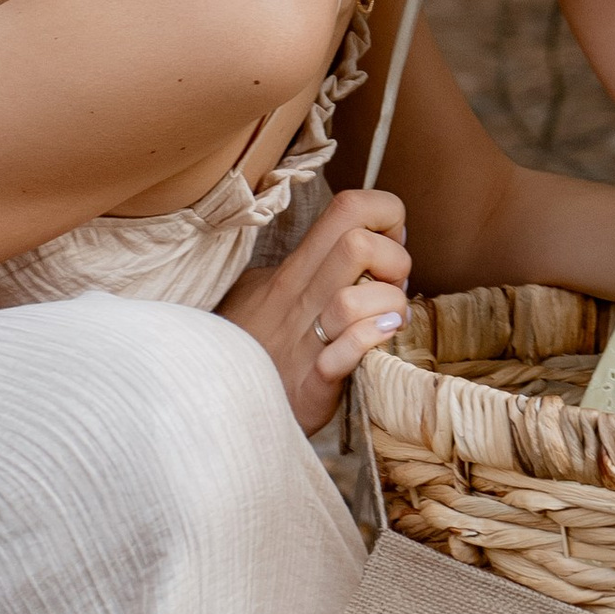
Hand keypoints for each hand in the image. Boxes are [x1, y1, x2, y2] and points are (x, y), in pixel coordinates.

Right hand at [219, 185, 411, 432]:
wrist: (219, 404)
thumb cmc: (251, 344)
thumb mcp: (260, 289)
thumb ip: (300, 263)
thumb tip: (344, 237)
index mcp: (294, 269)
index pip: (347, 208)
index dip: (385, 213)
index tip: (391, 241)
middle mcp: (298, 299)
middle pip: (357, 244)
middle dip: (395, 259)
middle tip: (393, 287)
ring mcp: (303, 343)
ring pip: (354, 301)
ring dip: (390, 305)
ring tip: (392, 319)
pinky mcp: (311, 387)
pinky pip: (346, 351)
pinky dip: (372, 339)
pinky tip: (382, 337)